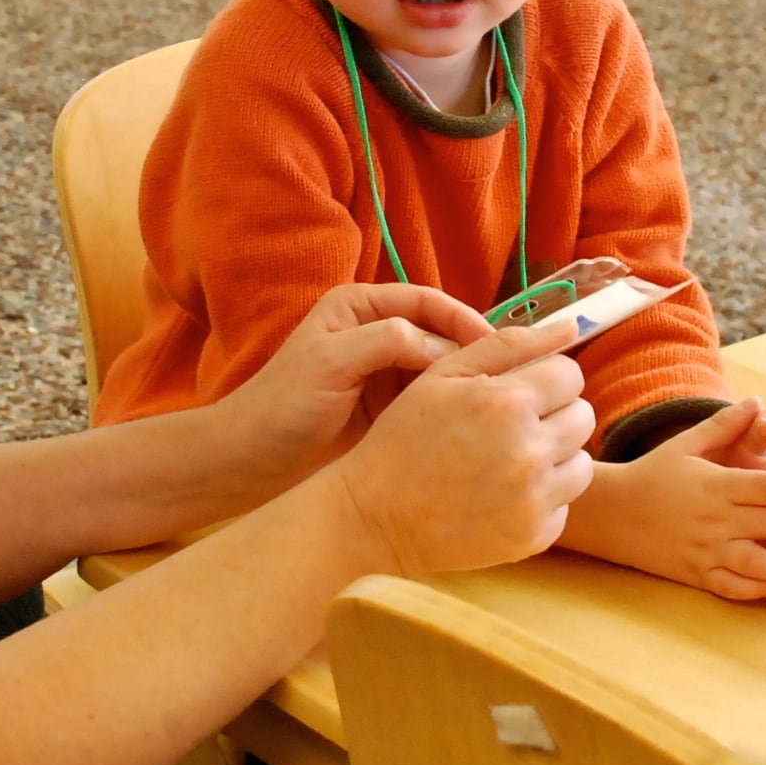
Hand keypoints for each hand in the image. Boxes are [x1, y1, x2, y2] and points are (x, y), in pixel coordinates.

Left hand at [216, 283, 496, 486]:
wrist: (254, 461)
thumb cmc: (281, 405)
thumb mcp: (329, 362)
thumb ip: (384, 341)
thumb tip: (443, 344)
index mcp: (360, 306)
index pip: (428, 302)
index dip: (464, 321)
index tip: (495, 348)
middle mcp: (378, 333)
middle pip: (443, 334)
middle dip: (474, 355)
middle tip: (511, 383)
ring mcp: (387, 373)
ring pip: (445, 371)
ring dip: (471, 386)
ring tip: (504, 407)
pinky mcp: (393, 410)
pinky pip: (435, 402)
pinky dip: (457, 411)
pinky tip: (479, 429)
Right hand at [325, 317, 596, 576]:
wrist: (374, 516)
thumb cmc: (403, 438)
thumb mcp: (441, 376)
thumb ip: (507, 344)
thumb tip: (571, 326)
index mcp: (507, 403)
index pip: (570, 375)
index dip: (543, 378)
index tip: (517, 391)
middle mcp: (530, 451)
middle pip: (582, 416)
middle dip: (552, 414)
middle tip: (508, 426)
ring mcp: (535, 498)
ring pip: (582, 462)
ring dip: (554, 456)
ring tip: (507, 460)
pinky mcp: (535, 535)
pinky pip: (565, 504)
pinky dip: (541, 497)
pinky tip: (501, 494)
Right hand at [594, 400, 765, 602]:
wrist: (609, 513)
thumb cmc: (650, 474)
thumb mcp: (684, 446)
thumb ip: (722, 426)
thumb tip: (757, 403)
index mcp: (713, 486)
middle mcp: (713, 520)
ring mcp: (705, 550)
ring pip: (761, 564)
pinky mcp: (697, 574)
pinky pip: (737, 587)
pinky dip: (764, 591)